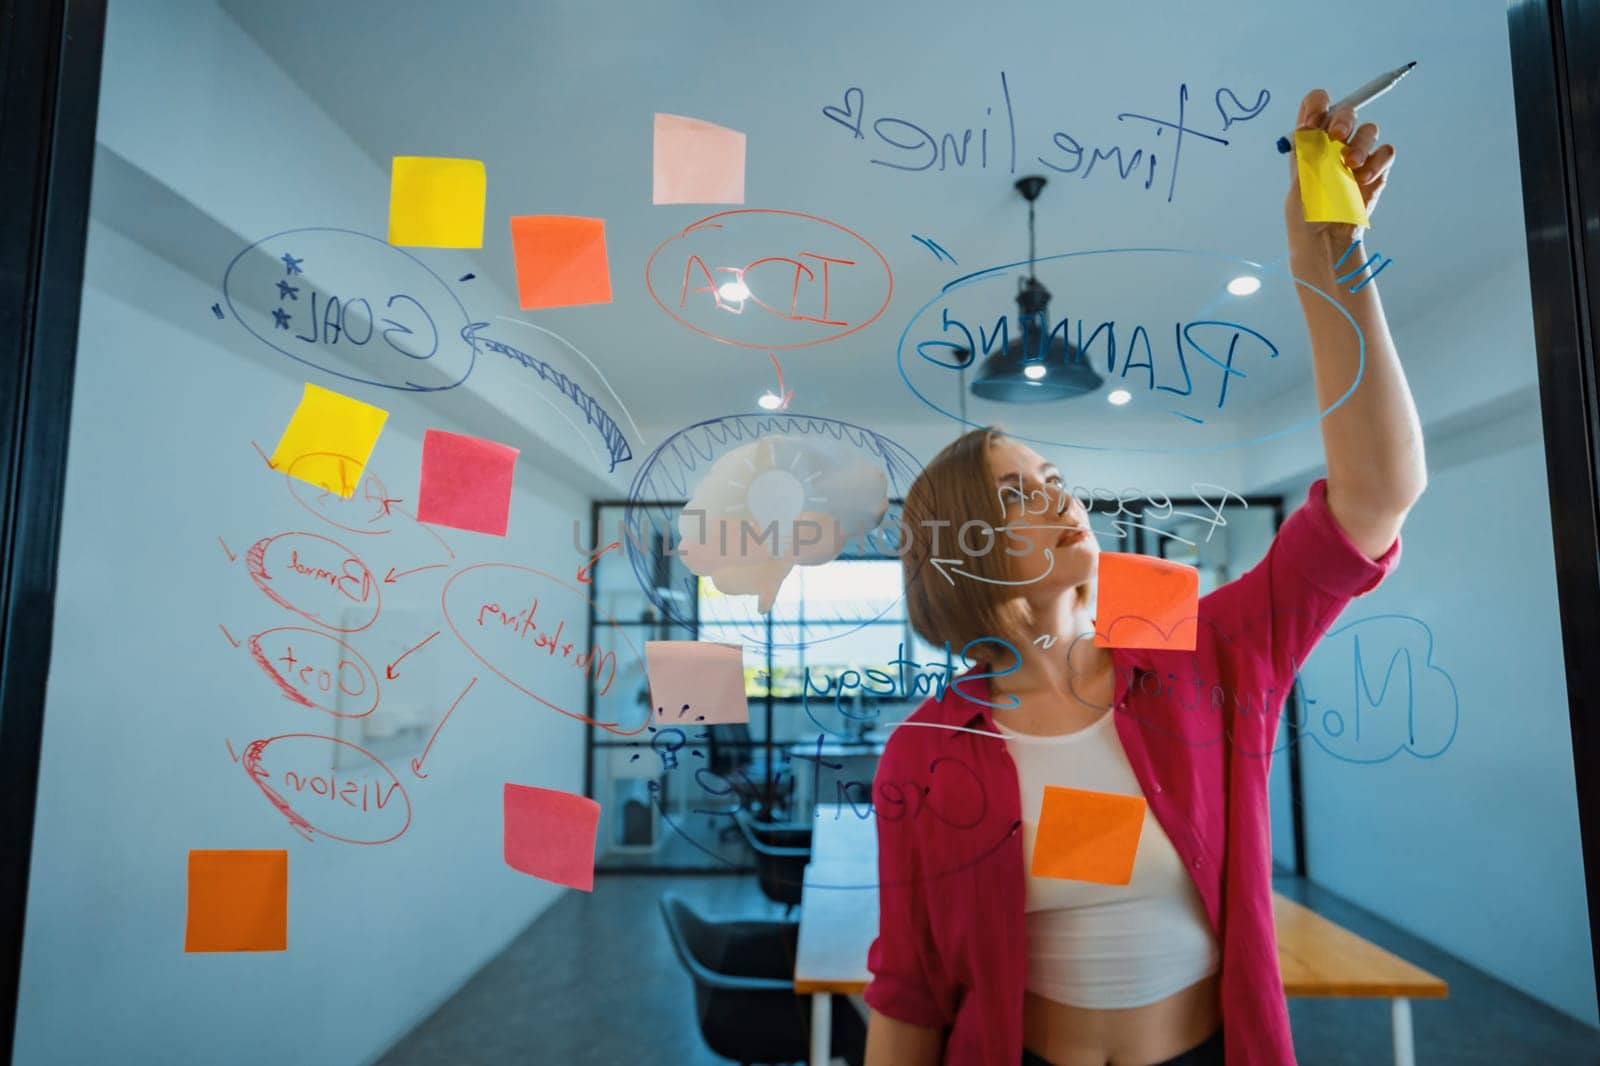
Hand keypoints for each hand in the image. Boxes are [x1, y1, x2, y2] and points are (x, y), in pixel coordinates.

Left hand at [1285, 88, 1395, 256]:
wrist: (1325, 241)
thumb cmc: (1306, 213)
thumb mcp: (1299, 180)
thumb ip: (1308, 151)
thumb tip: (1313, 123)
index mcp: (1310, 140)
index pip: (1316, 105)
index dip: (1317, 106)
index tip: (1312, 123)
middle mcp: (1334, 143)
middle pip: (1346, 111)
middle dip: (1343, 119)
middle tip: (1337, 137)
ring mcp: (1357, 155)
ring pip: (1369, 129)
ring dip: (1361, 144)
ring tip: (1350, 166)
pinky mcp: (1376, 171)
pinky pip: (1386, 152)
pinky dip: (1377, 162)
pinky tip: (1363, 180)